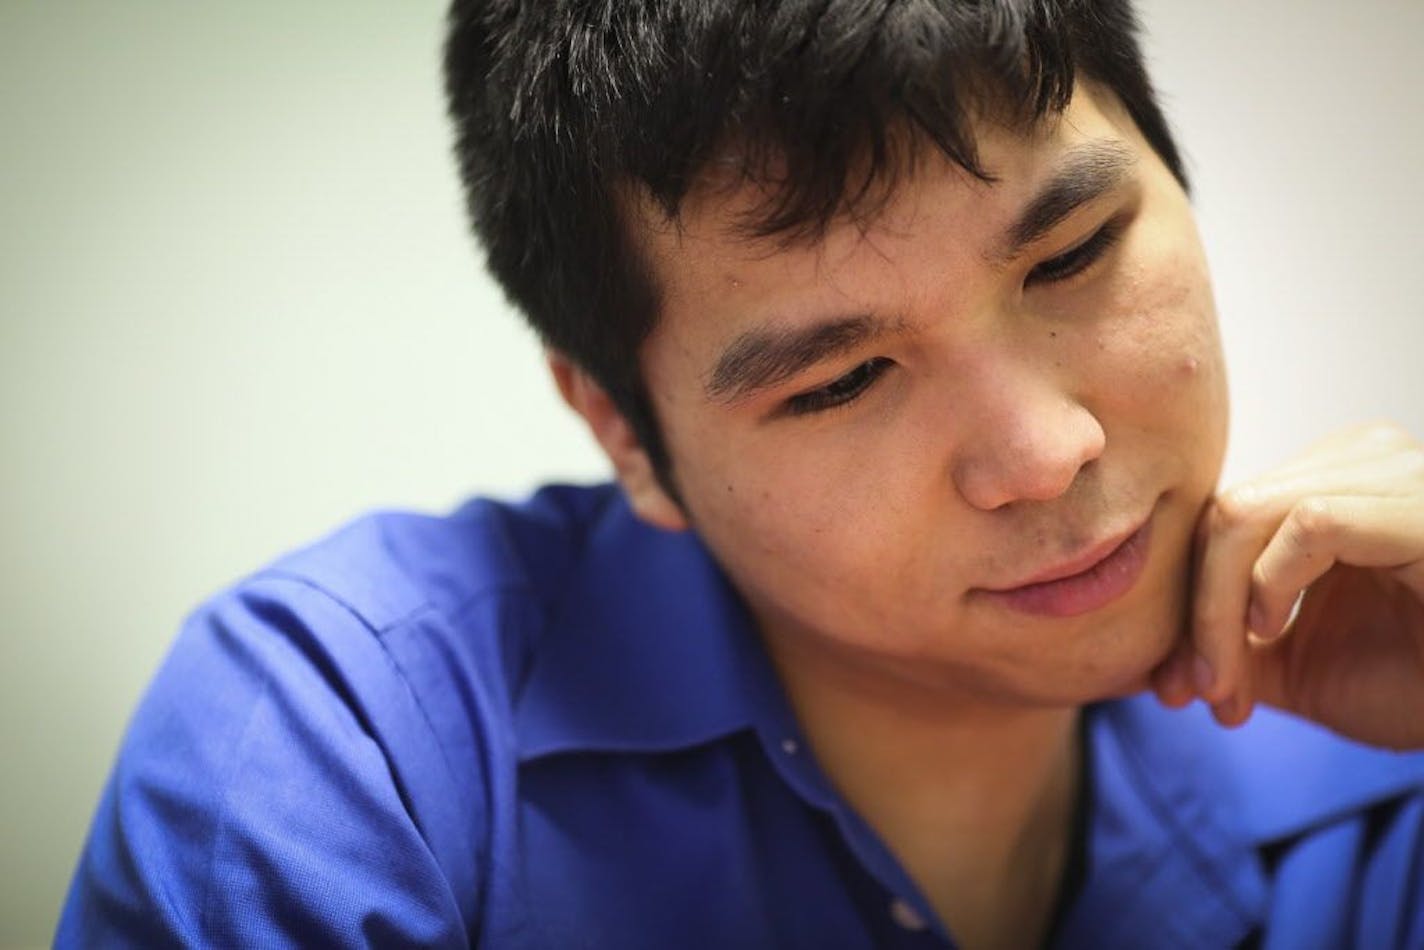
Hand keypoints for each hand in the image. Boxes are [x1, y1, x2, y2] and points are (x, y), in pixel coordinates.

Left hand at [1151, 422, 1423, 749]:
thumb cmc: (1415, 682)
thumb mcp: (1298, 666)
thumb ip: (1227, 646)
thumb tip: (1147, 664)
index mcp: (1331, 481)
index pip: (1217, 516)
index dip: (1186, 601)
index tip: (1183, 688)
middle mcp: (1363, 460)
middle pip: (1221, 513)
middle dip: (1194, 615)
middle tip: (1201, 694)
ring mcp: (1396, 473)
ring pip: (1247, 515)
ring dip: (1217, 612)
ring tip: (1233, 684)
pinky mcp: (1421, 507)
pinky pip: (1311, 522)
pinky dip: (1269, 584)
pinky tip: (1271, 631)